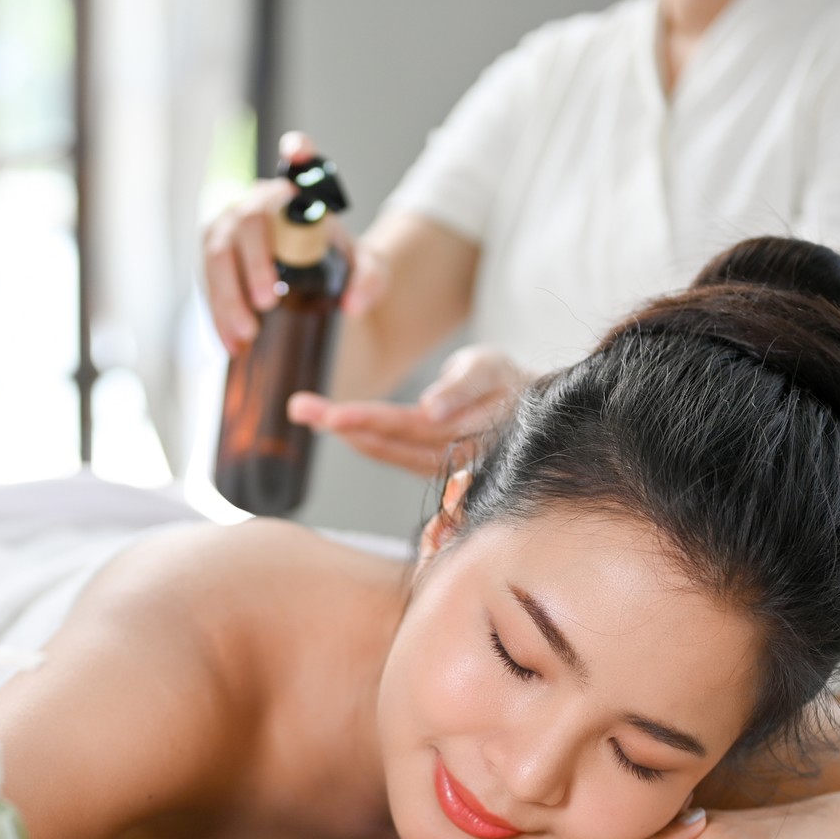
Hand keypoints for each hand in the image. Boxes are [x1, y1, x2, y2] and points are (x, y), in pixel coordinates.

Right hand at [201, 131, 389, 355]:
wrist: (314, 282)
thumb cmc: (338, 264)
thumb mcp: (366, 272)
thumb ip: (370, 280)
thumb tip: (353, 303)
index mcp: (301, 194)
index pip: (302, 164)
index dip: (300, 154)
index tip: (299, 151)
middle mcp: (260, 203)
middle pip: (249, 223)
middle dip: (254, 263)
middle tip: (268, 304)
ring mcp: (231, 227)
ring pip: (217, 254)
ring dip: (227, 296)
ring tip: (246, 335)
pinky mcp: (214, 257)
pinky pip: (207, 281)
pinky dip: (217, 313)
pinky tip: (230, 341)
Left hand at [288, 344, 530, 475]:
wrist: (539, 410)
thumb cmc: (507, 379)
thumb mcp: (489, 367)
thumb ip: (462, 386)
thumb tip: (431, 409)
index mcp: (469, 426)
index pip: (409, 425)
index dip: (368, 420)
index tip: (330, 414)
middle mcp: (456, 456)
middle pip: (391, 442)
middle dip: (344, 424)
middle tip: (300, 407)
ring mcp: (447, 468)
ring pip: (390, 453)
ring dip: (348, 435)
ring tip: (308, 412)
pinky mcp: (440, 471)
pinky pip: (397, 458)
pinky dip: (367, 444)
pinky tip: (340, 429)